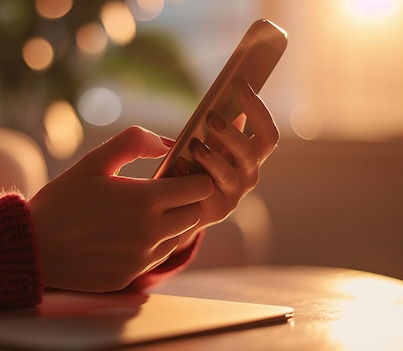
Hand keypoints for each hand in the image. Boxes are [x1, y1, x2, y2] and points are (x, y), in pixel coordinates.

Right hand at [28, 126, 212, 291]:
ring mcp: (141, 259)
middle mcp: (150, 232)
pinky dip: (149, 246)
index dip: (195, 179)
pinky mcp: (130, 277)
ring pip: (177, 238)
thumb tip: (166, 143)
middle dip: (184, 202)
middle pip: (194, 214)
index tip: (181, 175)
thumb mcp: (93, 161)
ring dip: (169, 225)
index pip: (199, 189)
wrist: (34, 246)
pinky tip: (123, 236)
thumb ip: (133, 142)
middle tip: (161, 194)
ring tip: (139, 216)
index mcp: (144, 200)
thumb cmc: (62, 200)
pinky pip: (155, 259)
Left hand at [186, 81, 279, 232]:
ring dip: (212, 158)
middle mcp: (248, 175)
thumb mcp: (209, 146)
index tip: (241, 84)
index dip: (258, 109)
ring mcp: (234, 195)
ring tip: (195, 145)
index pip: (267, 134)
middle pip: (251, 153)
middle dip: (232, 133)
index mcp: (250, 157)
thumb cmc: (196, 170)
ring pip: (228, 174)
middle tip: (210, 116)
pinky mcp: (216, 211)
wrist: (182, 209)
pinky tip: (179, 167)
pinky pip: (206, 192)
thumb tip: (225, 93)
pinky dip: (192, 177)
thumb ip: (218, 127)